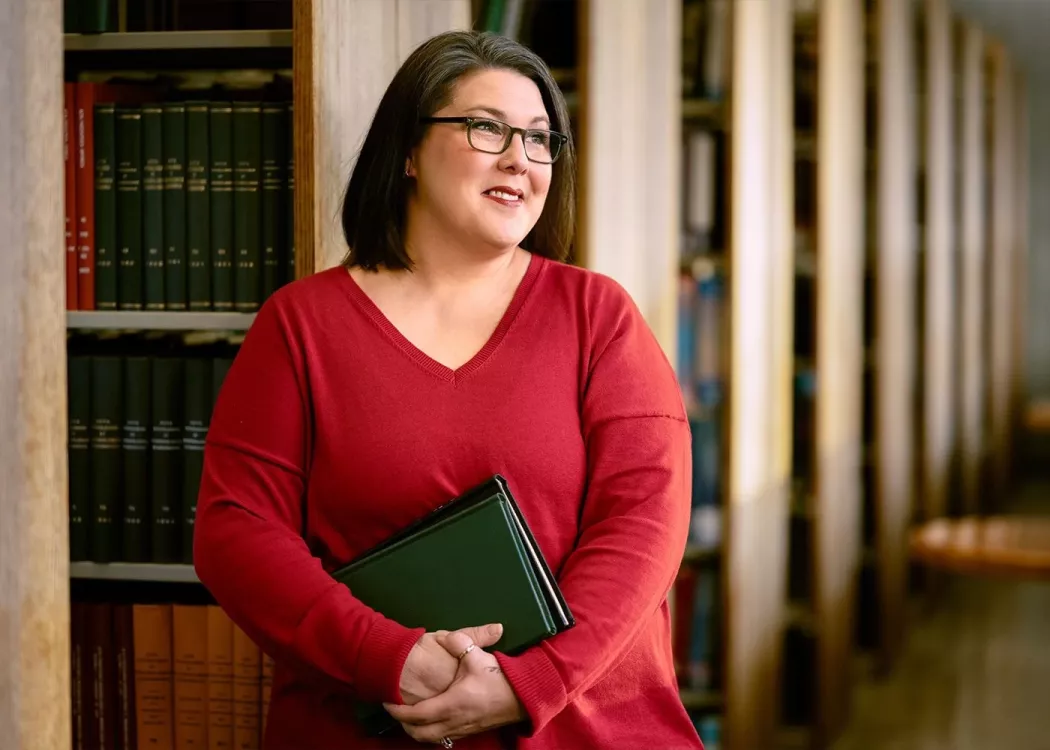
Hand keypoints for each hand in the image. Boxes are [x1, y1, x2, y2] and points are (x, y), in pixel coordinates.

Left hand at [384, 629, 525, 743]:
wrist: (523, 696)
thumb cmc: (498, 678)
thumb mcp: (478, 656)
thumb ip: (459, 642)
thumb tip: (445, 636)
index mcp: (451, 704)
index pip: (416, 714)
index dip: (398, 710)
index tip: (387, 701)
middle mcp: (454, 722)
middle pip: (419, 733)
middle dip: (403, 724)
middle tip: (394, 710)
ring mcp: (462, 730)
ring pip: (431, 739)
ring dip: (416, 730)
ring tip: (408, 716)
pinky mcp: (470, 731)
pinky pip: (443, 738)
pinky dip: (431, 732)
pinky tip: (431, 721)